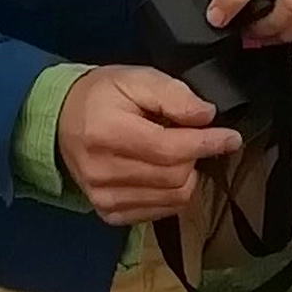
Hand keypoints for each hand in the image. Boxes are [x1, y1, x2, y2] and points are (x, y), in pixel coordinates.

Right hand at [55, 65, 245, 225]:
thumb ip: (173, 94)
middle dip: (195, 156)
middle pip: (176, 176)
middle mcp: (103, 172)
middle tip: (190, 137)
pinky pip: (159, 213)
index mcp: (108, 133)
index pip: (170, 149)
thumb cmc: (101, 96)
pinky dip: (171, 194)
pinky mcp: (108, 213)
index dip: (207, 144)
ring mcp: (104, 198)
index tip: (232, 137)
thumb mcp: (135, 78)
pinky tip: (162, 173)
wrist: (59, 120)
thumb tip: (207, 116)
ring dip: (186, 176)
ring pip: (172, 198)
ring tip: (174, 154)